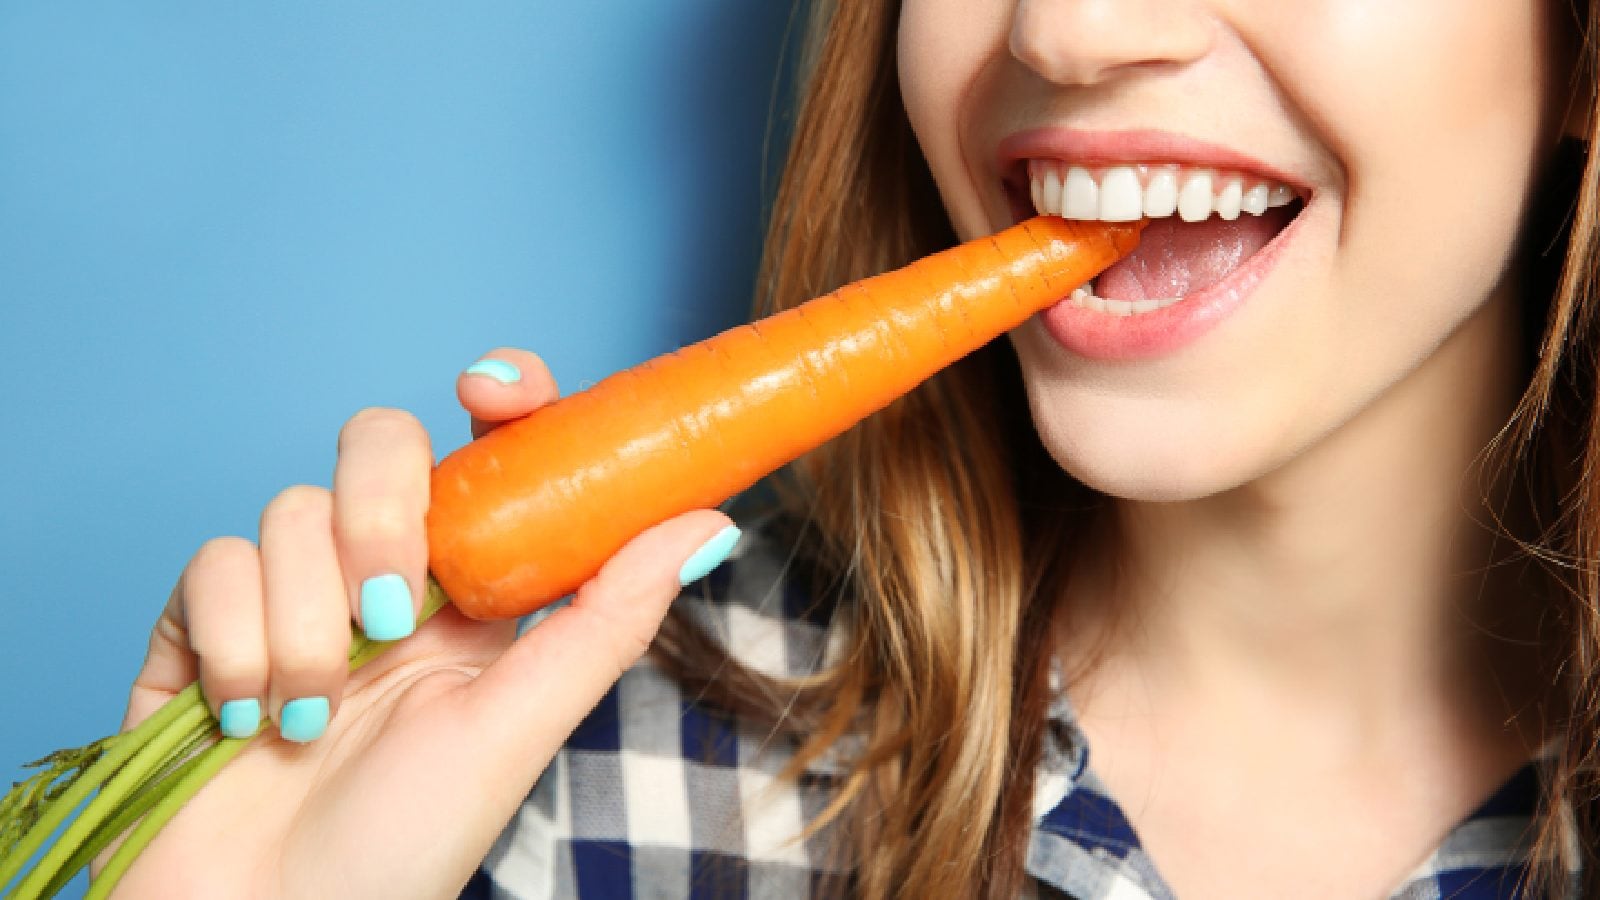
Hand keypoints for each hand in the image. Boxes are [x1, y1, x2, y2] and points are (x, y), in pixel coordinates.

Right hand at [103, 349, 736, 897]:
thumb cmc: (403, 847)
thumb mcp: (519, 728)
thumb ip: (606, 618)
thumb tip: (707, 523)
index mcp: (472, 594)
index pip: (489, 453)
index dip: (499, 396)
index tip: (492, 388)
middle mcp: (382, 578)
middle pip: (378, 444)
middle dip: (380, 512)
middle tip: (392, 609)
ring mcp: (289, 598)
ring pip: (291, 509)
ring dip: (307, 626)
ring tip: (316, 720)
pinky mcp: (201, 628)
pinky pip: (212, 566)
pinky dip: (234, 648)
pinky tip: (247, 723)